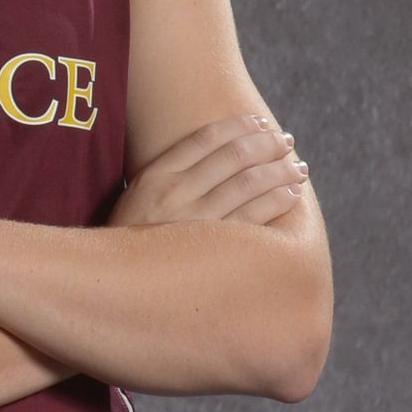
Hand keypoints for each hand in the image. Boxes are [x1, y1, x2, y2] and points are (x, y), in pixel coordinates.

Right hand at [107, 114, 309, 230]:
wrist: (113, 289)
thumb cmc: (131, 245)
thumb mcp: (137, 202)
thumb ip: (168, 180)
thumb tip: (211, 161)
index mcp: (154, 176)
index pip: (205, 138)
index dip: (239, 126)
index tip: (261, 123)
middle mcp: (173, 193)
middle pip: (233, 156)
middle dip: (267, 144)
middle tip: (287, 142)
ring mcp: (192, 221)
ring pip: (248, 183)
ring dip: (279, 171)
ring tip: (297, 168)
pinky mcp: (210, 249)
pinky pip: (252, 217)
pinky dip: (276, 201)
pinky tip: (291, 195)